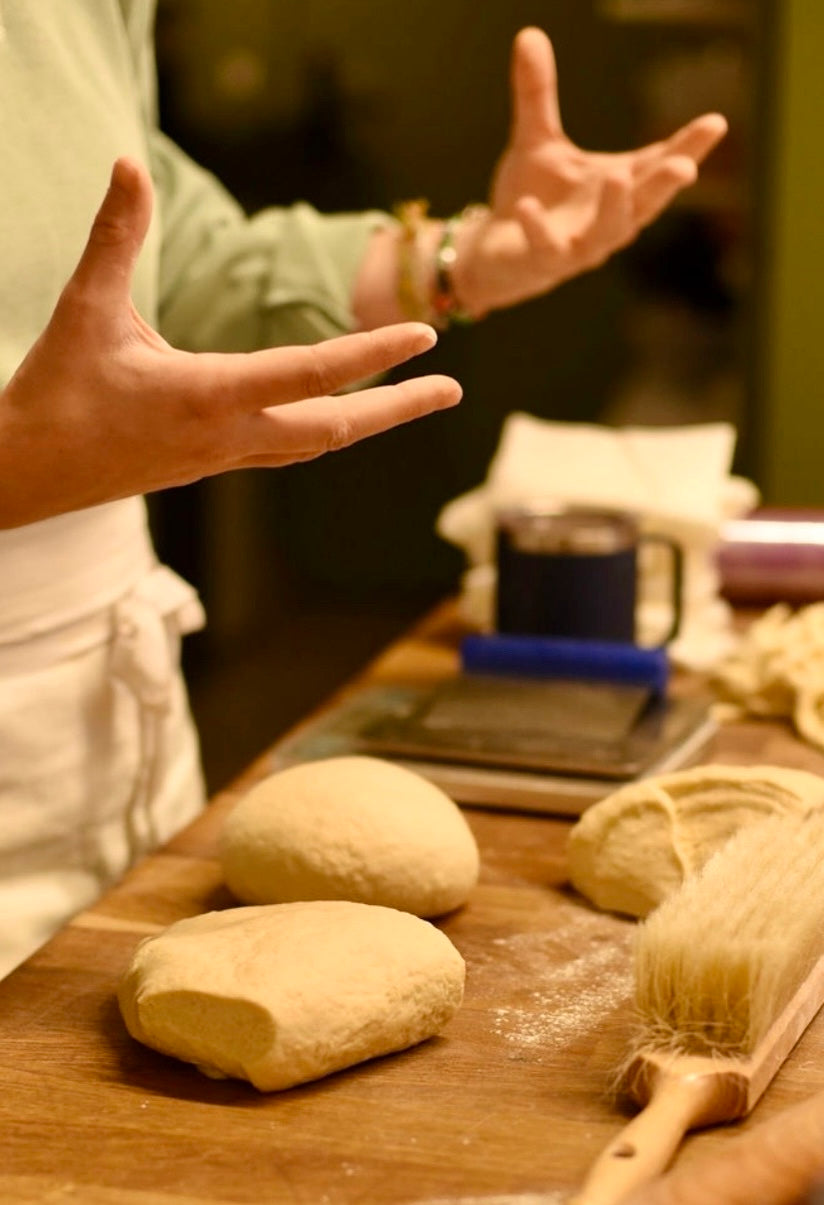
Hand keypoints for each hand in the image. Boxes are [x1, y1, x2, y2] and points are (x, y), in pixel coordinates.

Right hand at [0, 158, 460, 529]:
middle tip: (453, 391)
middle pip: (336, 429)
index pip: (312, 374)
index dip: (374, 354)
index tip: (428, 338)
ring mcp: (225, 458)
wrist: (27, 474)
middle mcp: (230, 436)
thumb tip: (127, 165)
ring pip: (315, 444)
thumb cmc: (56, 392)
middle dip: (398, 409)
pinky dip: (325, 430)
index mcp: (208, 397)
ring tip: (410, 402)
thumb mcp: (87, 309)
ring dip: (368, 423)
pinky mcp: (213, 464)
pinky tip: (336, 416)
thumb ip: (114, 237)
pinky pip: (287, 449)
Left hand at [454, 27, 727, 314]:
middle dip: (666, 184)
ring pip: (608, 231)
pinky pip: (546, 248)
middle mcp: (610, 219)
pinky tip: (529, 209)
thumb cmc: (534, 199)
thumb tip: (530, 34)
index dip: (689, 146)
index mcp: (619, 185)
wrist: (500, 255)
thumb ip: (538, 94)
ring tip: (618, 176)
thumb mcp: (537, 141)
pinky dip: (539, 229)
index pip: (659, 162)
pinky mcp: (546, 262)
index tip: (716, 122)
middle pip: (646, 202)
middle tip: (685, 165)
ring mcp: (581, 246)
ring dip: (615, 207)